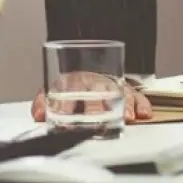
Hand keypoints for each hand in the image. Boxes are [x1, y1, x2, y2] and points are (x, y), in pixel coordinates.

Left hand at [31, 78, 151, 123]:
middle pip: (95, 90)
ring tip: (128, 117)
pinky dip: (141, 104)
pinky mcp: (127, 90)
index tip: (64, 119)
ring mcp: (110, 84)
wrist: (89, 62)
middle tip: (98, 121)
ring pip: (118, 90)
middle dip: (97, 107)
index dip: (64, 105)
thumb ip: (43, 104)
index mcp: (71, 79)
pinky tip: (143, 113)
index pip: (66, 88)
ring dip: (125, 104)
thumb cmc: (71, 85)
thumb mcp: (53, 92)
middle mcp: (92, 80)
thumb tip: (38, 114)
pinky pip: (136, 95)